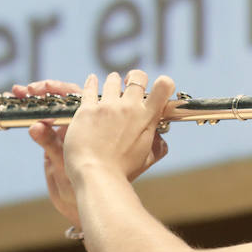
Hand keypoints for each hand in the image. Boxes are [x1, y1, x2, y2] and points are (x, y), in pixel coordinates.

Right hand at [12, 79, 84, 227]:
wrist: (86, 202)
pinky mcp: (56, 144)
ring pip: (53, 110)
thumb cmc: (85, 184)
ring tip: (16, 93)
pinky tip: (18, 110)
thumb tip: (35, 126)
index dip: (55, 89)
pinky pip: (45, 125)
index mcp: (90, 125)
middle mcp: (81, 126)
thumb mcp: (65, 163)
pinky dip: (31, 115)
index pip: (74, 97)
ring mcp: (68, 134)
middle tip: (22, 90)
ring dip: (35, 99)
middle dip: (42, 91)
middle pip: (62, 99)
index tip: (36, 88)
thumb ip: (50, 144)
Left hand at [62, 70, 175, 187]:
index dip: (163, 82)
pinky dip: (92, 82)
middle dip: (136, 78)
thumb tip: (162, 140)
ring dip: (114, 80)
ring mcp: (107, 107)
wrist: (96, 174)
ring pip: (113, 79)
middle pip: (138, 77)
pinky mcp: (87, 109)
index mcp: (146, 118)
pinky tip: (92, 79)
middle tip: (130, 83)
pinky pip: (90, 88)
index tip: (156, 88)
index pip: (164, 86)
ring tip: (112, 82)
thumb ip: (158, 146)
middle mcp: (129, 107)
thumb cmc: (122, 171)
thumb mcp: (147, 158)